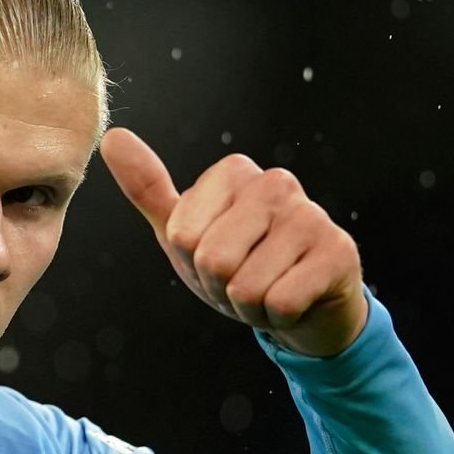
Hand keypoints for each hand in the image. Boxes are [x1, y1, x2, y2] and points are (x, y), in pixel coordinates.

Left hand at [99, 126, 368, 357]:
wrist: (303, 306)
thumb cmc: (240, 264)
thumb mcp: (186, 232)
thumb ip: (148, 188)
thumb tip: (113, 137)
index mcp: (235, 172)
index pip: (182, 234)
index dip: (193, 263)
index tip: (214, 260)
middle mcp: (276, 183)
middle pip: (213, 259)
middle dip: (221, 287)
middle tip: (242, 279)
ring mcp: (312, 214)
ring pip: (246, 286)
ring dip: (251, 305)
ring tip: (269, 289)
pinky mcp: (339, 252)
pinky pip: (281, 302)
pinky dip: (280, 316)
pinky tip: (296, 300)